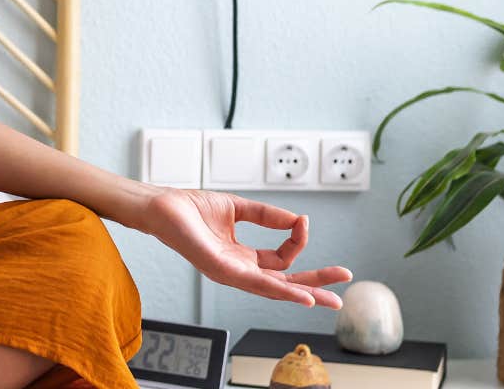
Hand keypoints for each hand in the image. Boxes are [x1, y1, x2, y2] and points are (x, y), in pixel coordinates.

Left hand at [134, 186, 352, 307]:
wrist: (161, 205)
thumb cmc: (190, 208)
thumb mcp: (237, 208)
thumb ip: (266, 215)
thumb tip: (296, 220)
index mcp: (243, 258)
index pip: (281, 262)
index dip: (297, 242)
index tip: (303, 221)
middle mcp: (238, 271)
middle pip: (284, 284)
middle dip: (316, 285)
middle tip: (342, 285)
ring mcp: (230, 274)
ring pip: (275, 289)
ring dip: (304, 293)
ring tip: (328, 299)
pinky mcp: (221, 270)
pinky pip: (257, 283)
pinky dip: (282, 291)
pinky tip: (301, 296)